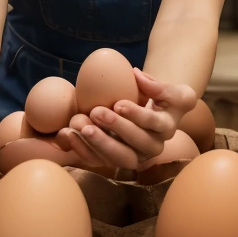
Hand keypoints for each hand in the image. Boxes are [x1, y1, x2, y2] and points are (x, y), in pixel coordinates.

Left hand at [57, 68, 197, 172]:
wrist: (150, 115)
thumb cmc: (161, 98)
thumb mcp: (168, 90)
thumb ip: (158, 85)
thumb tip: (136, 75)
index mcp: (166, 128)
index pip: (153, 123)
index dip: (136, 114)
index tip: (118, 103)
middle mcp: (153, 147)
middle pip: (136, 143)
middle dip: (116, 128)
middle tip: (96, 112)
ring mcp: (134, 157)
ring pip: (118, 158)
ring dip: (98, 143)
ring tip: (81, 126)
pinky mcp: (115, 162)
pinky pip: (99, 161)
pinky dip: (82, 149)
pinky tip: (68, 134)